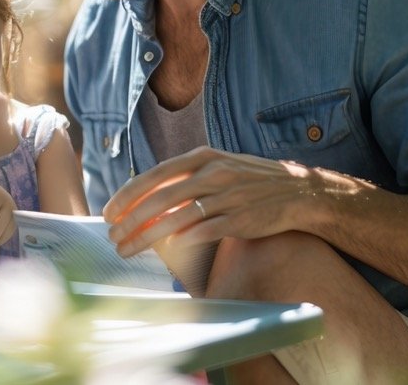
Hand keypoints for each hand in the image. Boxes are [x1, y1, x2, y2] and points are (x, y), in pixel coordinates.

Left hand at [102, 146, 321, 256]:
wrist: (299, 191)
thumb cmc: (251, 180)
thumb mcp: (218, 165)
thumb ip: (186, 177)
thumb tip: (148, 194)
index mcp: (202, 157)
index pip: (154, 176)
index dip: (128, 195)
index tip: (108, 211)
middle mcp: (212, 174)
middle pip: (160, 199)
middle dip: (130, 220)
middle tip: (112, 236)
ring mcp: (227, 197)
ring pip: (177, 218)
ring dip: (148, 237)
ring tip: (129, 249)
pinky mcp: (241, 219)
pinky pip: (205, 231)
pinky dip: (184, 239)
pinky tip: (168, 250)